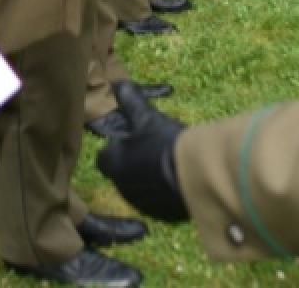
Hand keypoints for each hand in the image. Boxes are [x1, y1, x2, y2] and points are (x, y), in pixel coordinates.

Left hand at [96, 80, 188, 221]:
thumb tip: (118, 83)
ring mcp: (142, 204)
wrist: (193, 176)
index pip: (104, 157)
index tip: (132, 139)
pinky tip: (180, 180)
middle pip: (122, 173)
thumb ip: (131, 101)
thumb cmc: (164, 143)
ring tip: (170, 164)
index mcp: (114, 163)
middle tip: (154, 149)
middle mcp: (122, 187)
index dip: (117, 148)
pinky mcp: (162, 215)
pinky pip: (158, 202)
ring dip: (148, 179)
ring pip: (140, 189)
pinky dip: (164, 193)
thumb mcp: (147, 118)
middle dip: (133, 163)